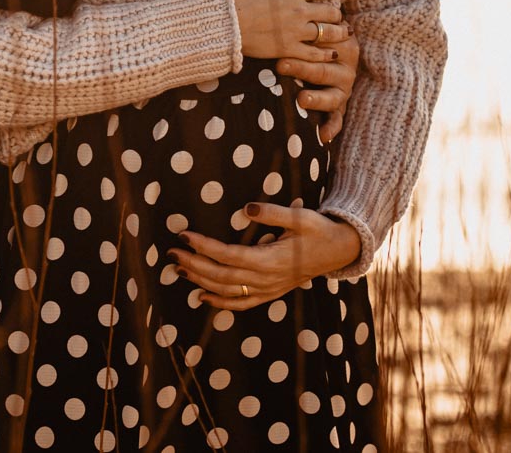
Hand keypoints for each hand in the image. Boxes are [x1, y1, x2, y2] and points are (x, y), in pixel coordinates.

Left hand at [170, 204, 361, 309]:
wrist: (339, 251)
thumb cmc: (318, 230)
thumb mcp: (299, 216)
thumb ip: (273, 213)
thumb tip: (247, 207)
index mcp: (271, 259)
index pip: (229, 255)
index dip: (204, 247)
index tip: (184, 236)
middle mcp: (266, 279)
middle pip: (222, 276)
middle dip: (194, 265)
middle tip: (171, 254)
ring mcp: (268, 289)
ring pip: (228, 291)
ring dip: (201, 282)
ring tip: (179, 270)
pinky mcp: (271, 293)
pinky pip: (242, 303)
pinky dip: (220, 303)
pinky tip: (202, 297)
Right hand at [224, 0, 345, 60]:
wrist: (222, 20)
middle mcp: (300, 10)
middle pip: (332, 12)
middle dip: (335, 11)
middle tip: (334, 13)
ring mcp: (295, 32)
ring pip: (328, 33)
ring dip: (337, 32)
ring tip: (341, 32)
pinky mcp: (287, 49)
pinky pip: (314, 54)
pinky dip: (326, 54)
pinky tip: (331, 53)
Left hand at [279, 34, 359, 141]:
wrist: (337, 52)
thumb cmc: (320, 39)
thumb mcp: (318, 31)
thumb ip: (307, 28)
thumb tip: (277, 18)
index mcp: (343, 47)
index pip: (323, 46)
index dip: (304, 44)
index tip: (285, 42)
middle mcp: (346, 69)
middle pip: (322, 69)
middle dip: (301, 68)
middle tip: (280, 65)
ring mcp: (344, 89)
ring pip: (331, 96)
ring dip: (316, 99)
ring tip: (302, 100)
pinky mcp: (341, 106)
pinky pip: (337, 119)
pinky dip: (331, 128)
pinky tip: (323, 137)